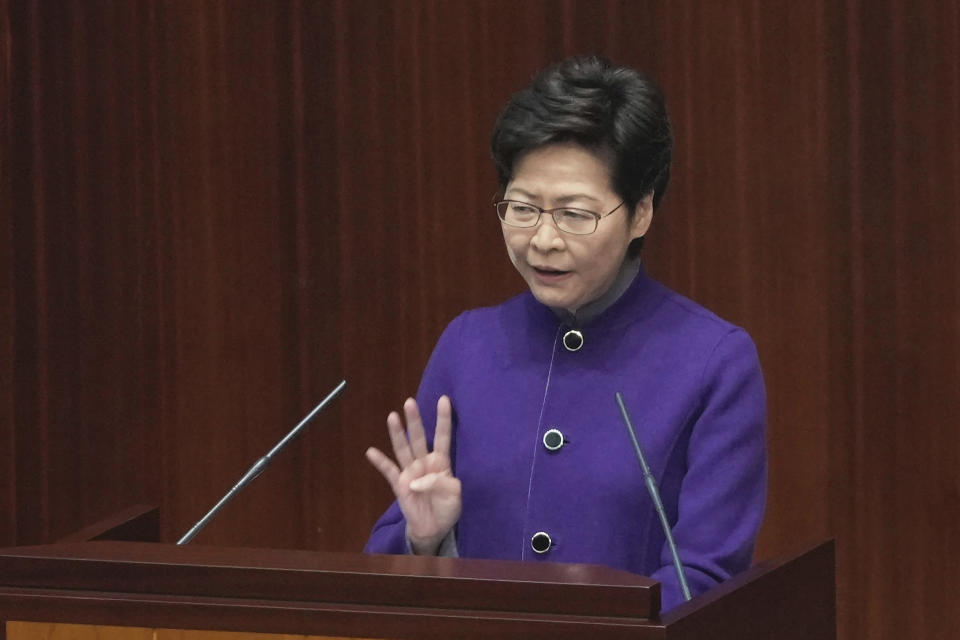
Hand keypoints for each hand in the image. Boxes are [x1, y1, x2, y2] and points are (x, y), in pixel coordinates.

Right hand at [365, 395, 461, 554]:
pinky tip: (371, 452)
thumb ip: (442, 485)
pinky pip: (389, 471)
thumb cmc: (447, 508)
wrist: (434, 528)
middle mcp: (424, 462)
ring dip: (397, 433)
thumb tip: (421, 480)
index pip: (442, 436)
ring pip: (402, 449)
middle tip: (410, 402)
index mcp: (441, 462)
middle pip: (418, 437)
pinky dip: (380, 462)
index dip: (443, 419)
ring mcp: (410, 472)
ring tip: (392, 416)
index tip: (444, 399)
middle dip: (415, 420)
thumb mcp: (455, 496)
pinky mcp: (399, 484)